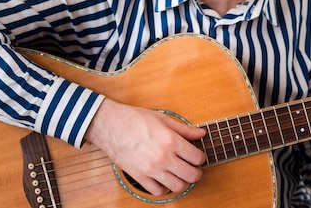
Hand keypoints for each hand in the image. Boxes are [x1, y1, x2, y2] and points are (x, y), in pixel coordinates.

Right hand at [84, 98, 205, 194]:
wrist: (110, 124)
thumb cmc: (134, 118)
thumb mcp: (162, 118)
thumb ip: (184, 128)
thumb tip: (201, 133)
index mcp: (171, 140)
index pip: (197, 157)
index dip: (200, 157)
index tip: (196, 156)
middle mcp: (163, 157)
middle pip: (191, 175)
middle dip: (196, 173)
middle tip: (193, 169)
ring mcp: (152, 169)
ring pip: (178, 186)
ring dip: (182, 182)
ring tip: (179, 175)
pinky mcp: (139, 176)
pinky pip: (158, 191)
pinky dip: (163, 188)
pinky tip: (163, 178)